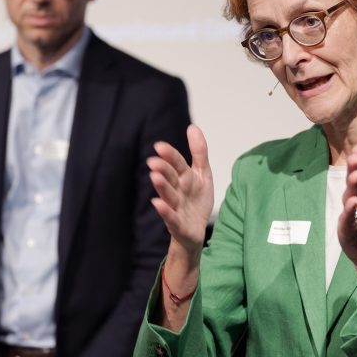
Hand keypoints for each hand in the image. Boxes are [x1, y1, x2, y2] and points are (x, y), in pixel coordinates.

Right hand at [147, 124, 213, 256]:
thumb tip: (192, 127)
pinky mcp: (177, 224)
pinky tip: (157, 203)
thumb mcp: (203, 174)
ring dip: (162, 186)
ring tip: (155, 177)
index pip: (176, 163)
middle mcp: (177, 190)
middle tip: (153, 161)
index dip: (169, 155)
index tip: (159, 146)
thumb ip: (199, 152)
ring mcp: (176, 207)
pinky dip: (164, 210)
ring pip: (168, 195)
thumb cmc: (197, 200)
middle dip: (163, 169)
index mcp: (184, 177)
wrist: (197, 230)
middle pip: (170, 178)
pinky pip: (170, 217)